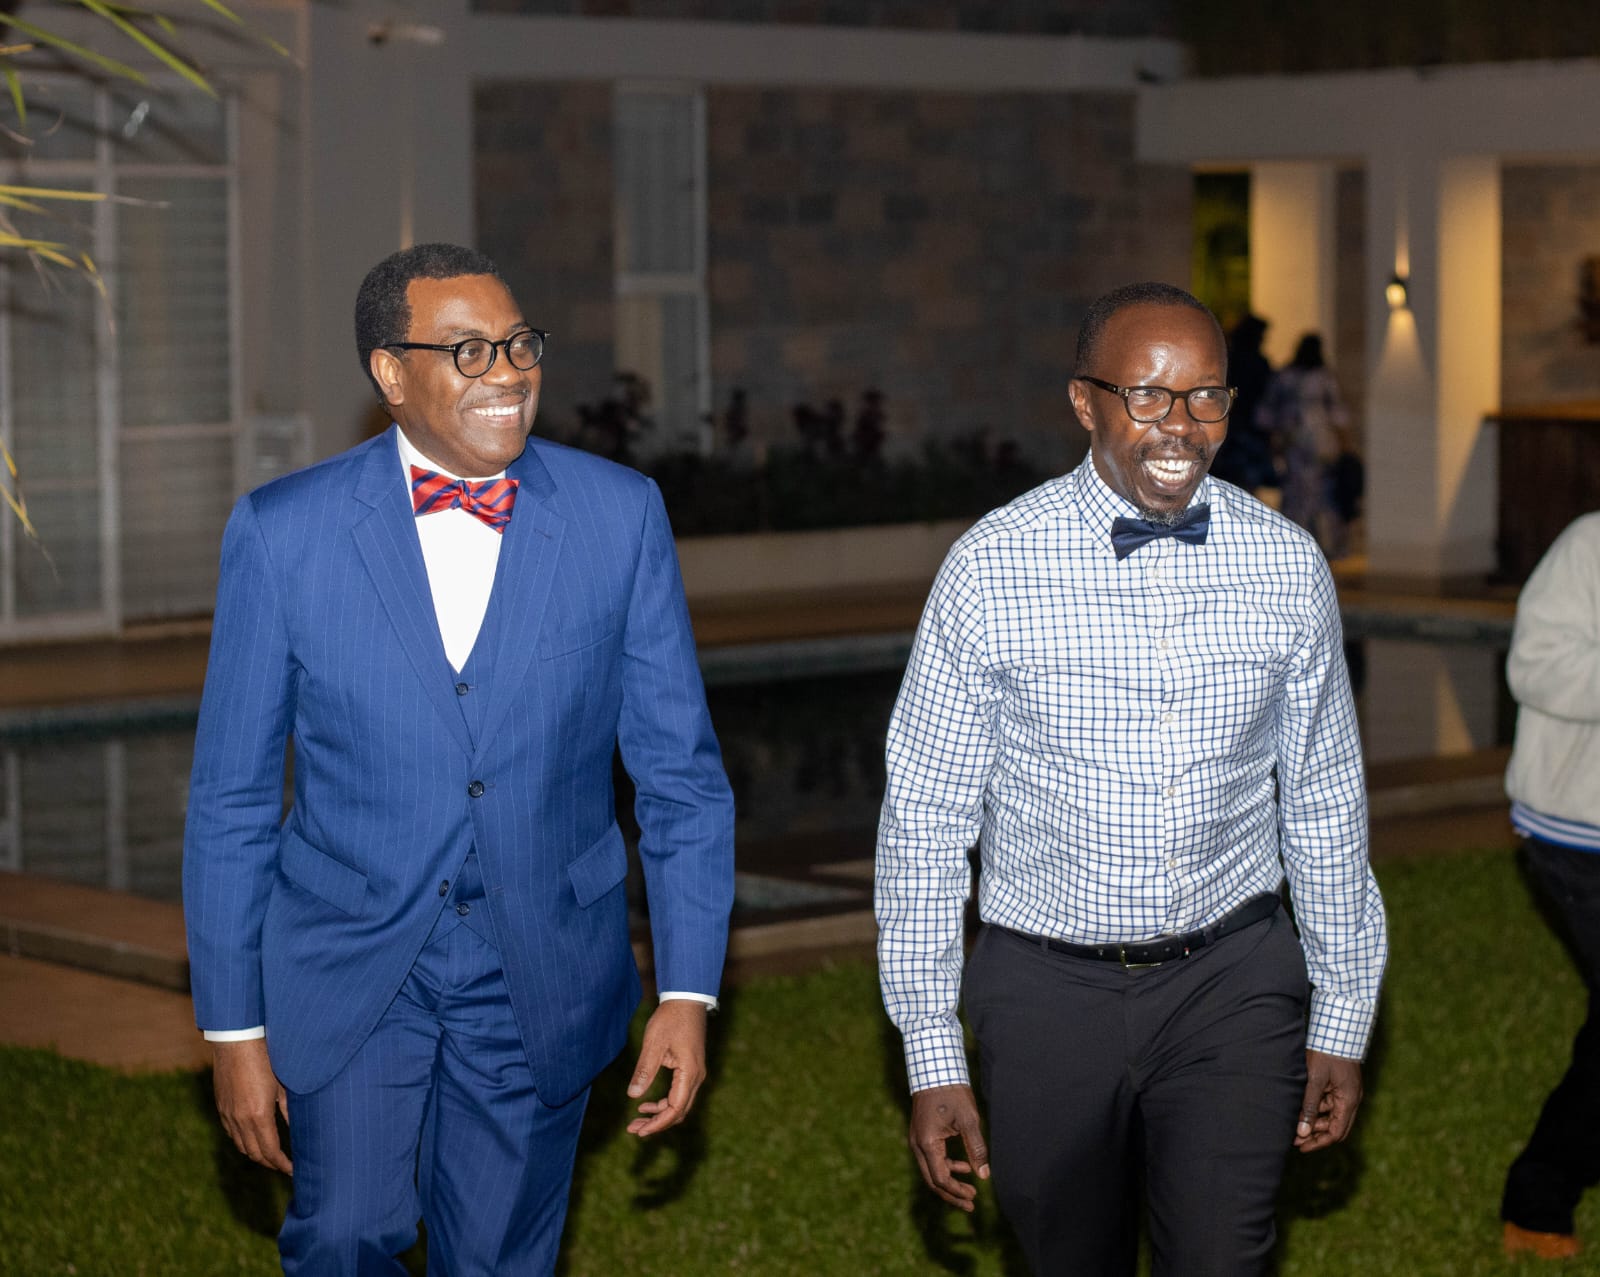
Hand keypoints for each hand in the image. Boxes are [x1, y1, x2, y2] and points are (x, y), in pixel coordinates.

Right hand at [212, 1038, 291, 1173]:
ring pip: (241, 1145)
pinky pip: (231, 1132)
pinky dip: (243, 1141)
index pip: (270, 1151)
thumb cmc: (266, 1056)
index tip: (293, 1170)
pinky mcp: (221, 1106)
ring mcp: (227, 1114)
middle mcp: (240, 1119)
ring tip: (272, 1156)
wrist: (237, 1039)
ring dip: (256, 1154)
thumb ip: (290, 1109)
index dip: (282, 1164)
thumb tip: (299, 1129)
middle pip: (254, 1153)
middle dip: (270, 1163)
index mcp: (258, 1115)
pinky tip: (254, 1138)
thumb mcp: (285, 1083)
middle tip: (285, 1166)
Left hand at [626, 999, 708, 1137]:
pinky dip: (664, 1103)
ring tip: (637, 1119)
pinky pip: (679, 1094)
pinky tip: (646, 1103)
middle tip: (634, 1129)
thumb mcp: (654, 1044)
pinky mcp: (691, 1068)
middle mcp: (696, 1077)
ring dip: (659, 1115)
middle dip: (657, 1124)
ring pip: (679, 1104)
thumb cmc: (671, 1019)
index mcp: (689, 1073)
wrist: (687, 999)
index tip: (639, 1131)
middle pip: (679, 1111)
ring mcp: (695, 1073)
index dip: (657, 1124)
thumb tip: (633, 1096)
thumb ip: (644, 1071)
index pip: (674, 1109)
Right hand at [909, 1084, 989, 1211]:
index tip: (974, 1196)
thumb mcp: (969, 1120)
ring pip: (931, 1170)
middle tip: (971, 1203)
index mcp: (927, 1143)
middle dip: (952, 1194)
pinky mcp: (921, 1135)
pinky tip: (963, 1166)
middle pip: (932, 1180)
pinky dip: (946, 1166)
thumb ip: (976, 1149)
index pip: (940, 1178)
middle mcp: (917, 1145)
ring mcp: (917, 1140)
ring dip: (950, 1181)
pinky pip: (931, 1158)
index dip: (957, 1191)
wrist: (934, 1069)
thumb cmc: (952, 1093)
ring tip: (970, 1187)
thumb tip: (984, 1175)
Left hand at [1295, 1050, 1362, 1152]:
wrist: (1336, 1030)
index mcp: (1348, 1101)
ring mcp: (1346, 1092)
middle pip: (1334, 1127)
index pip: (1336, 1133)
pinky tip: (1299, 1108)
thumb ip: (1309, 1106)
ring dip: (1312, 1120)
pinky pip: (1327, 1102)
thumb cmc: (1326, 1054)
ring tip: (1292, 1123)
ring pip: (1329, 1115)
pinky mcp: (1339, 1084)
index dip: (1318, 1143)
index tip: (1301, 1147)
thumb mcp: (1315, 1080)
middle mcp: (1350, 1100)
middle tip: (1293, 1137)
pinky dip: (1314, 1107)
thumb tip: (1302, 1132)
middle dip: (1314, 1134)